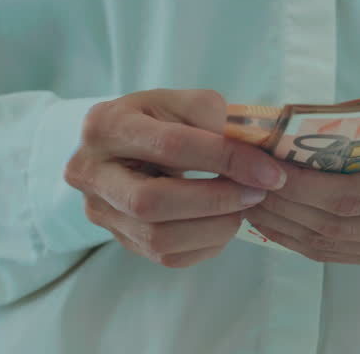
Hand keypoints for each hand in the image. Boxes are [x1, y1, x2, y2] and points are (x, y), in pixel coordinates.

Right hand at [64, 89, 287, 267]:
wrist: (126, 143)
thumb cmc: (160, 118)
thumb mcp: (185, 102)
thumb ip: (217, 120)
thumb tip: (256, 156)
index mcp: (106, 126)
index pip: (170, 146)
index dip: (225, 159)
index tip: (269, 171)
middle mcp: (90, 173)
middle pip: (152, 202)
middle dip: (215, 200)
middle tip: (257, 193)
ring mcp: (100, 212)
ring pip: (158, 238)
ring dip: (214, 227)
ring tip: (244, 206)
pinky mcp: (119, 239)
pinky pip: (166, 256)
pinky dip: (206, 244)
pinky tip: (224, 222)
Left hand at [244, 117, 359, 268]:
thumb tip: (288, 133)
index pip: (355, 195)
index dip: (303, 186)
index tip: (265, 169)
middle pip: (340, 225)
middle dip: (286, 205)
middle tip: (248, 184)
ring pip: (335, 246)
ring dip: (286, 226)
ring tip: (252, 201)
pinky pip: (342, 256)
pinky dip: (302, 240)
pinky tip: (275, 222)